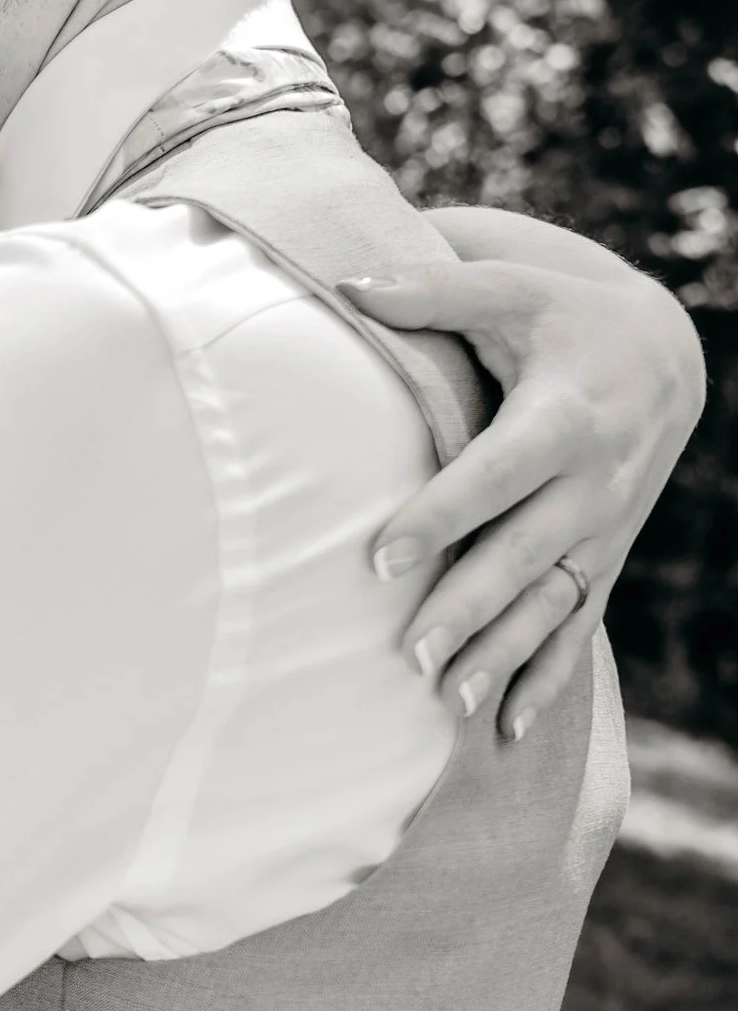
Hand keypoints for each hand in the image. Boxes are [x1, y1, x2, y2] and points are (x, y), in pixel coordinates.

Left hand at [346, 255, 704, 739]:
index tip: (381, 557)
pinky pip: (577, 628)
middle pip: (526, 554)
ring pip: (551, 604)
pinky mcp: (604, 559)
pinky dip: (545, 680)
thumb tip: (345, 281)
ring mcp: (604, 530)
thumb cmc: (564, 315)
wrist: (665, 353)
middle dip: (470, 606)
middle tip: (407, 653)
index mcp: (566, 416)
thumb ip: (433, 288)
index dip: (443, 514)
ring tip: (445, 705)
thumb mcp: (512, 286)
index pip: (499, 474)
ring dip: (501, 656)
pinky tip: (500, 729)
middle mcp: (593, 484)